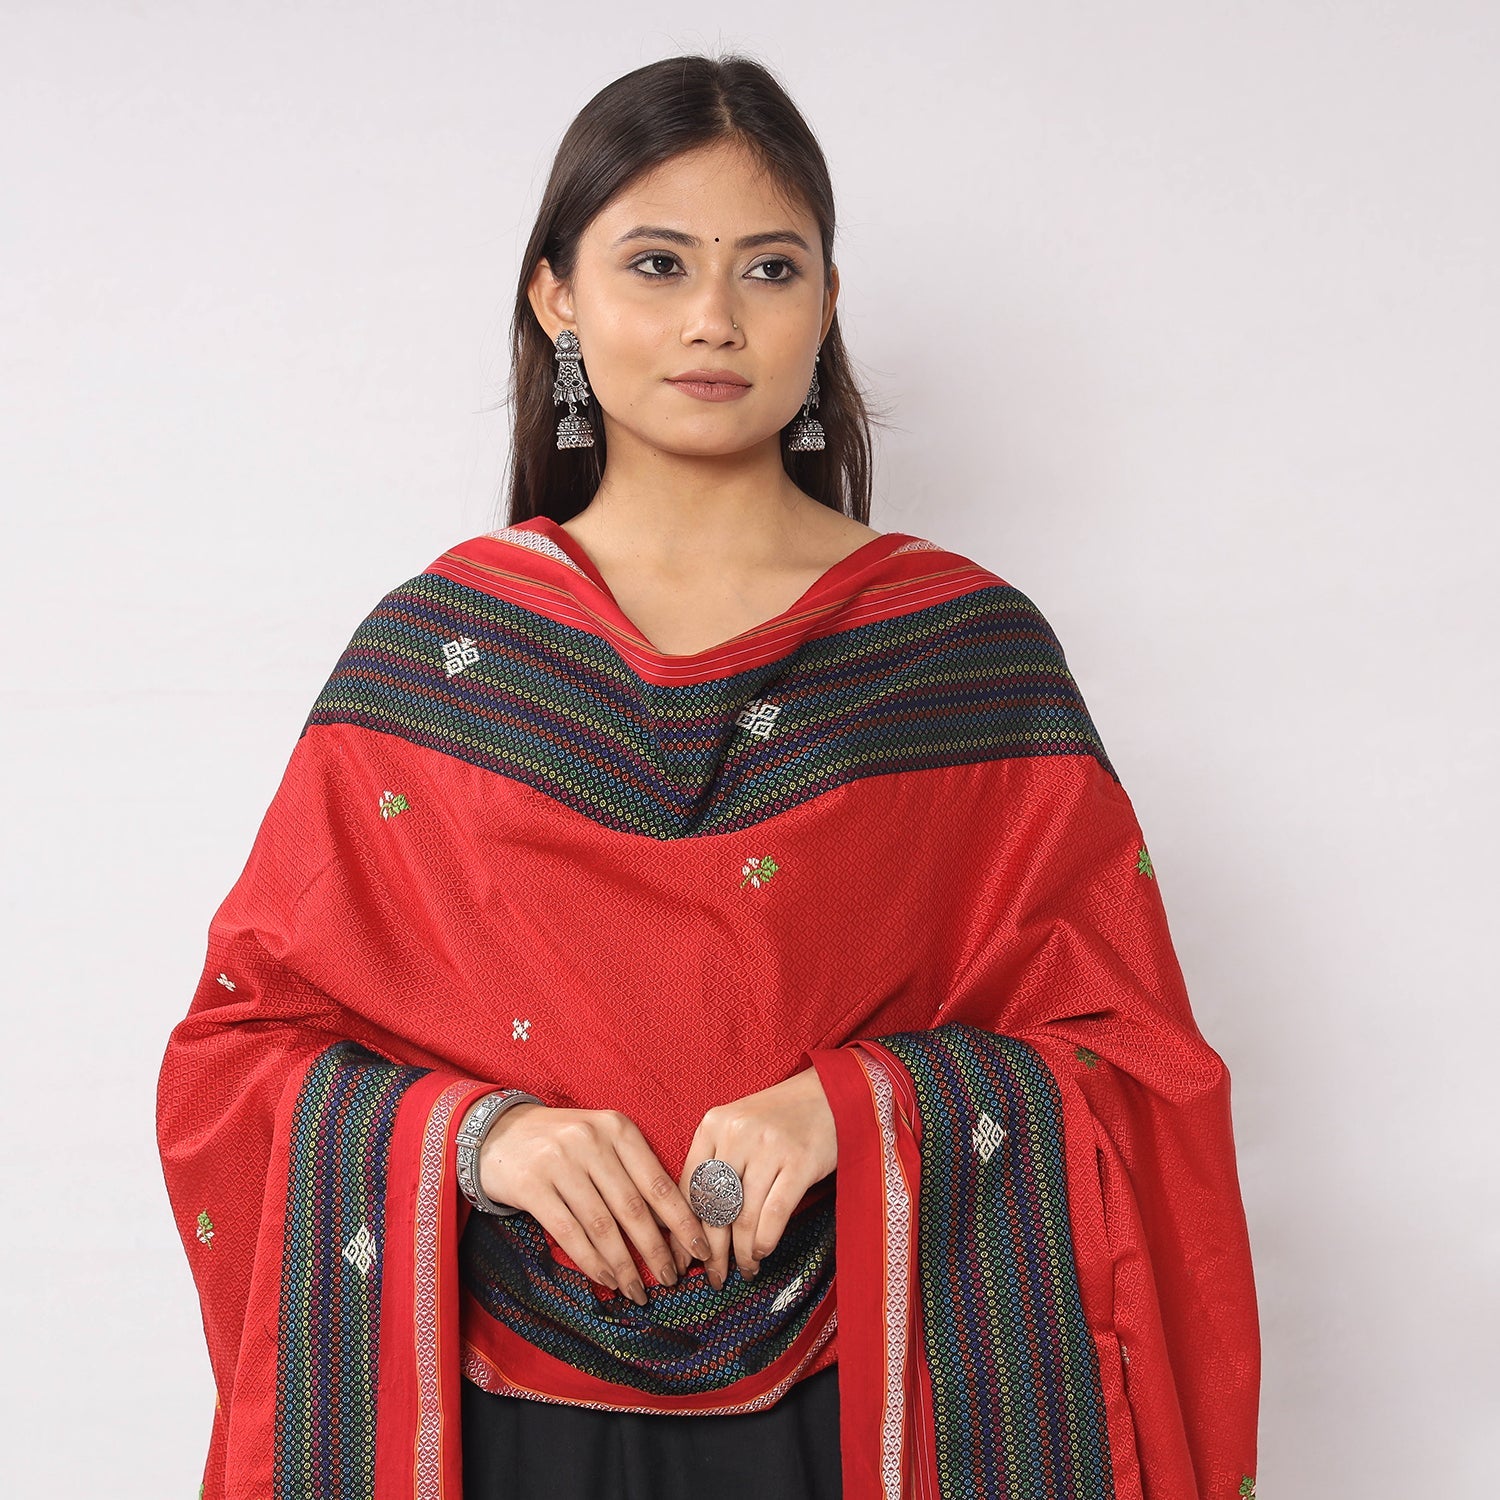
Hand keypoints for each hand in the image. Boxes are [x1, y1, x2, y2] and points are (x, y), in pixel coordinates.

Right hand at [479, 1104, 711, 1304]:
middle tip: (672, 1279)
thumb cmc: (563, 1142)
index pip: (658, 1182)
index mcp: (617, 1129)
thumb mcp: (602, 1141)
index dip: (681, 1220)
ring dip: (624, 1265)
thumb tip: (671, 1225)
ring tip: (638, 1291)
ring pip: (602, 1225)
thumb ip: (633, 1171)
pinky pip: (569, 1232)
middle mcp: (591, 1141)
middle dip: (656, 1249)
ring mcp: (560, 1163)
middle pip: (632, 1207)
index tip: (700, 1249)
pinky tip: (608, 1280)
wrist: (499, 1131)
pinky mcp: (532, 1186)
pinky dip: (592, 1261)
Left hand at [677, 1066, 836, 1290]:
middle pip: (714, 1206)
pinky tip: (762, 1252)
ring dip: (743, 1252)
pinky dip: (765, 1241)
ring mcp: (769, 1147)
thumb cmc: (779, 1118)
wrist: (829, 1094)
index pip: (688, 1187)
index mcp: (713, 1124)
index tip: (684, 1259)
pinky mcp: (800, 1162)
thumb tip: (694, 1225)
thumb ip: (715, 1163)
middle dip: (712, 1251)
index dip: (684, 1230)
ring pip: (744, 1217)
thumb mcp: (737, 1128)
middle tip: (714, 1276)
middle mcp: (736, 1133)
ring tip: (745, 1268)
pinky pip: (774, 1215)